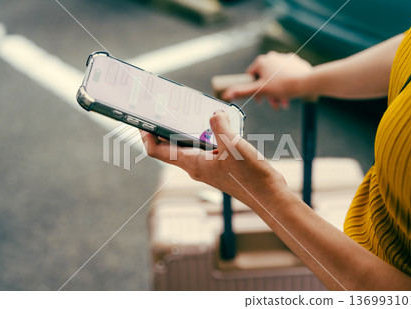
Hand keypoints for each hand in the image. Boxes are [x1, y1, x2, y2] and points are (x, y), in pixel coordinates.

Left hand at [141, 111, 288, 208]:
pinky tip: (218, 123)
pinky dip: (206, 133)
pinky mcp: (220, 164)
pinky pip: (206, 146)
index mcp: (193, 164)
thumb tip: (213, 113)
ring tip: (189, 111)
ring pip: (189, 145)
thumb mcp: (233, 145)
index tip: (142, 120)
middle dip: (165, 128)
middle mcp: (196, 166)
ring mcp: (208, 166)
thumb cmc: (250, 176)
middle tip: (165, 109)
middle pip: (170, 147)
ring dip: (187, 129)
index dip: (147, 136)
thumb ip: (220, 126)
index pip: (158, 151)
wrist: (269, 195)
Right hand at [222, 51, 312, 109]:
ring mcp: (284, 58)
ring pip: (276, 77)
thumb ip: (242, 91)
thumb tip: (227, 94)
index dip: (253, 89)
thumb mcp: (260, 90)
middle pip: (264, 78)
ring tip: (283, 103)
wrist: (307, 82)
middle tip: (273, 104)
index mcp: (261, 61)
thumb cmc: (283, 86)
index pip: (250, 76)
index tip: (259, 100)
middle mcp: (271, 56)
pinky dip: (286, 84)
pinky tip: (291, 92)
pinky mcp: (295, 61)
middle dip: (268, 93)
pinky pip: (287, 74)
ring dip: (277, 92)